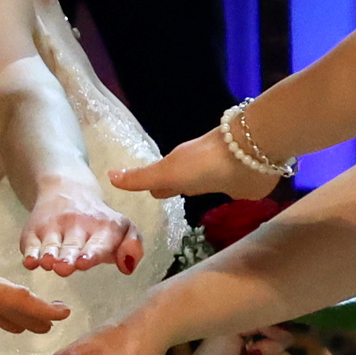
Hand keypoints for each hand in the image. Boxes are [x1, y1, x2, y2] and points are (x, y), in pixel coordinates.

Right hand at [0, 201, 63, 334]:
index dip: (2, 313)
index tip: (16, 322)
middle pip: (6, 301)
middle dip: (26, 313)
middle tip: (48, 322)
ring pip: (17, 300)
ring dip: (39, 311)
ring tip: (60, 318)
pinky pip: (16, 301)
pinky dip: (38, 309)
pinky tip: (56, 316)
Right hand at [21, 179, 144, 278]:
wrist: (67, 189)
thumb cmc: (99, 221)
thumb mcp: (124, 228)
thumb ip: (133, 247)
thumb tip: (128, 267)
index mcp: (103, 228)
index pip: (98, 243)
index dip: (91, 253)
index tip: (84, 262)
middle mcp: (77, 226)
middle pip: (71, 246)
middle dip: (68, 257)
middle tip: (65, 267)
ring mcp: (53, 228)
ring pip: (50, 245)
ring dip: (48, 255)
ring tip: (47, 263)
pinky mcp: (33, 231)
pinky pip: (30, 244)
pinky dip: (29, 253)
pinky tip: (29, 262)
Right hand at [116, 128, 281, 203]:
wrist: (246, 155)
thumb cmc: (201, 163)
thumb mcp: (166, 173)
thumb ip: (140, 178)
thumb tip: (108, 176)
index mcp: (179, 168)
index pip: (162, 181)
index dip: (155, 186)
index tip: (149, 193)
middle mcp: (198, 171)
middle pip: (183, 181)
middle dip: (177, 186)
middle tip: (168, 195)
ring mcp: (221, 177)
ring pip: (206, 184)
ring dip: (201, 188)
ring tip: (194, 197)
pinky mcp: (243, 185)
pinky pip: (230, 191)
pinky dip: (227, 194)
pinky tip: (226, 199)